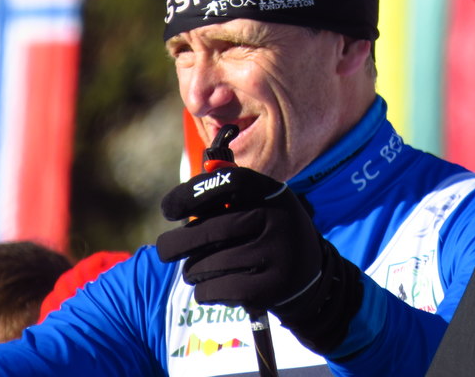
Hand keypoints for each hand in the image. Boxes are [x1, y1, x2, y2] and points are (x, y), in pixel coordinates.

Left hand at [156, 166, 362, 354]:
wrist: (310, 278)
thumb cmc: (266, 234)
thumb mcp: (258, 205)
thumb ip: (224, 199)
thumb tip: (179, 202)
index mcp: (272, 192)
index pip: (230, 182)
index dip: (193, 192)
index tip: (168, 210)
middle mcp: (278, 219)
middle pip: (212, 229)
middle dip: (177, 242)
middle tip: (164, 249)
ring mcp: (278, 254)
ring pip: (210, 263)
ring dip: (192, 270)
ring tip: (195, 270)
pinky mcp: (273, 287)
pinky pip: (218, 289)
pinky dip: (203, 291)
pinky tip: (206, 287)